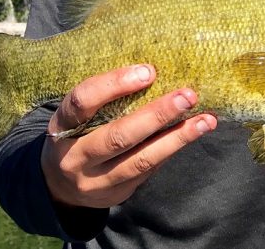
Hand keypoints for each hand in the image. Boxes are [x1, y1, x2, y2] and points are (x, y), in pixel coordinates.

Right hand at [40, 64, 217, 209]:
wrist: (60, 187)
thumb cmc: (77, 135)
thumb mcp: (77, 115)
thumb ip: (104, 98)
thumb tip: (152, 72)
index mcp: (62, 126)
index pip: (83, 101)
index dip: (114, 85)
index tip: (148, 71)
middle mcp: (75, 156)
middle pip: (118, 135)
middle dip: (157, 115)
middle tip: (187, 95)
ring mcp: (96, 180)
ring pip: (140, 159)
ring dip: (177, 138)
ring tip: (204, 120)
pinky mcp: (117, 193)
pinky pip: (149, 170)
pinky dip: (172, 149)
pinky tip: (193, 133)